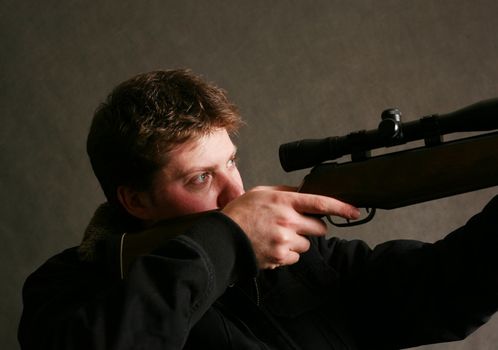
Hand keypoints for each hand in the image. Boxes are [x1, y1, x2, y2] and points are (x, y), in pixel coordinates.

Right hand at [222, 186, 359, 268]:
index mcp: (284, 202)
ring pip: (307, 244)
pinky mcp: (281, 258)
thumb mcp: (262, 192)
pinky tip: (273, 245)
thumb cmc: (240, 213)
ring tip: (277, 235)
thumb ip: (286, 192)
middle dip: (313, 226)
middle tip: (296, 224)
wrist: (223, 237)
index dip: (341, 208)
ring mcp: (285, 241)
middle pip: (319, 228)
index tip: (354, 212)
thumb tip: (304, 191)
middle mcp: (288, 222)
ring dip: (298, 240)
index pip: (320, 203)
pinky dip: (288, 253)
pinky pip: (296, 256)